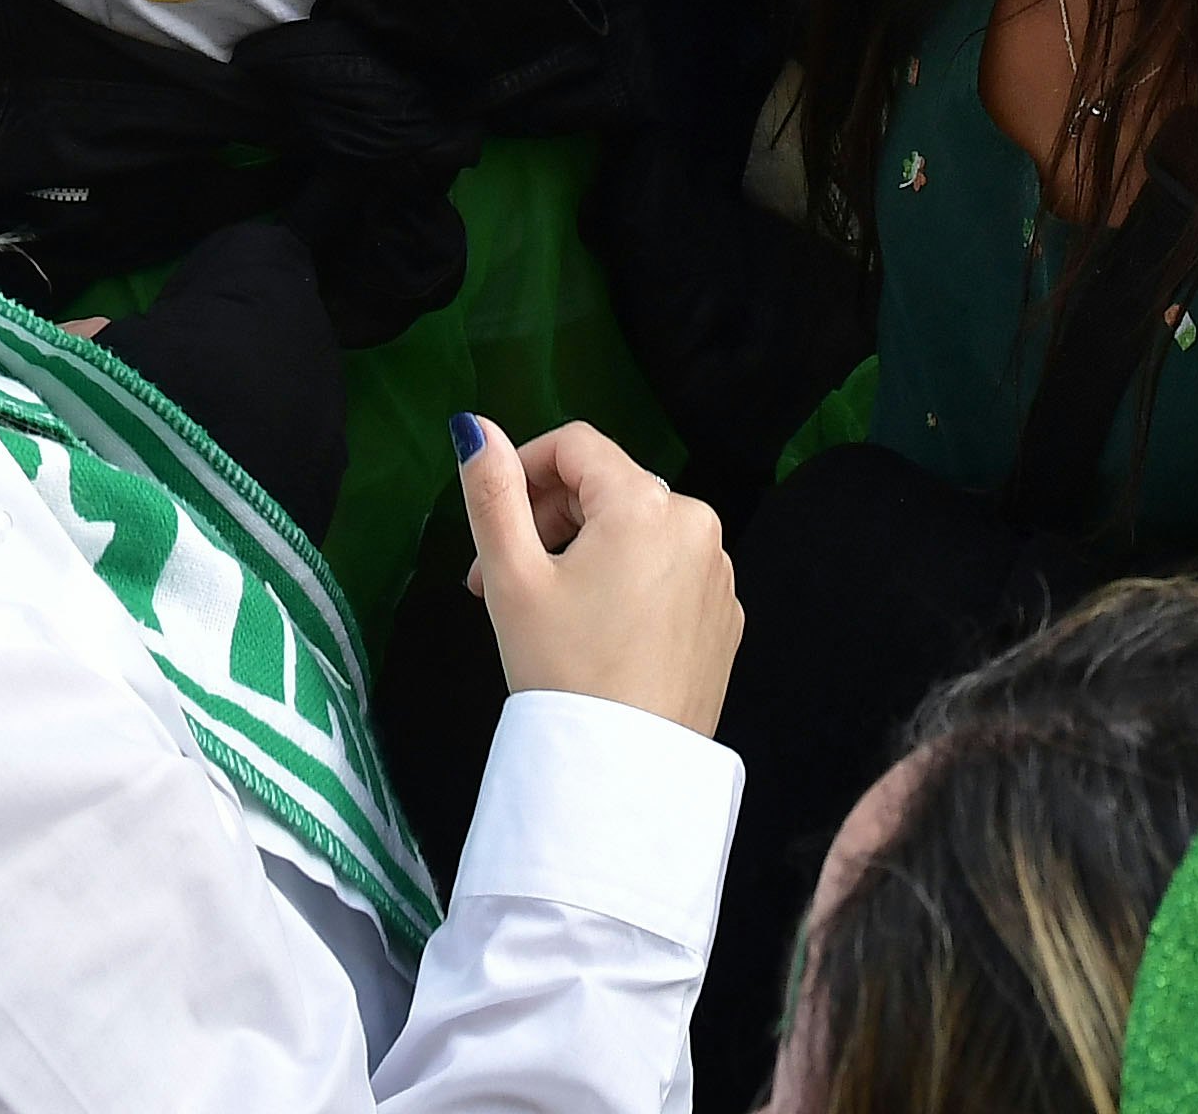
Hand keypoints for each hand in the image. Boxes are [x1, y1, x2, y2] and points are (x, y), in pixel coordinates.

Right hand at [455, 417, 739, 734]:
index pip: (576, 445)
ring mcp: (717, 572)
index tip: (493, 519)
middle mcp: (695, 524)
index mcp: (646, 503)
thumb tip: (473, 425)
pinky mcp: (724, 615)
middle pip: (607, 489)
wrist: (623, 771)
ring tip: (545, 611)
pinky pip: (668, 572)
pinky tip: (595, 633)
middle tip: (498, 578)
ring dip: (585, 553)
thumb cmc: (564, 671)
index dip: (524, 470)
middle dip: (547, 521)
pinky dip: (628, 584)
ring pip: (637, 532)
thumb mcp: (511, 578)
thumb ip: (490, 491)